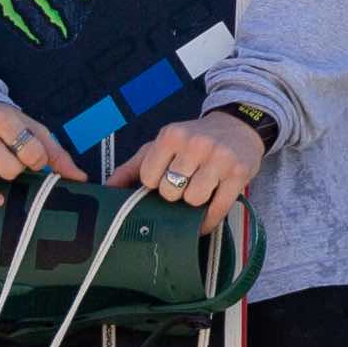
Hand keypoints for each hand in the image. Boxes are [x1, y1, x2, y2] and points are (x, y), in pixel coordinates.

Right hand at [0, 101, 69, 196]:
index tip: (32, 158)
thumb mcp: (31, 128)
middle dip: (16, 171)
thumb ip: (55, 152)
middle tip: (12, 162)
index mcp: (2, 117)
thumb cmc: (3, 123)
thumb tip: (80, 178)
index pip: (30, 151)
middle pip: (9, 170)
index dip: (37, 161)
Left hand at [123, 117, 261, 220]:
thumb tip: (108, 187)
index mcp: (172, 136)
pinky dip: (208, 220)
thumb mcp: (164, 144)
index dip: (155, 183)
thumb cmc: (194, 139)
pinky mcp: (239, 174)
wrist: (238, 126)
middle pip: (171, 191)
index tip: (164, 178)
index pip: (149, 177)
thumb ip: (134, 166)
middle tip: (184, 184)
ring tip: (199, 190)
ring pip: (193, 200)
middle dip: (175, 194)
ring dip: (193, 202)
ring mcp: (219, 159)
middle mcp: (196, 144)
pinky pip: (218, 210)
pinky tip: (205, 217)